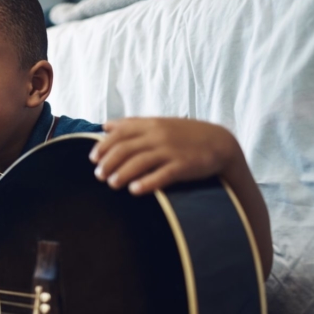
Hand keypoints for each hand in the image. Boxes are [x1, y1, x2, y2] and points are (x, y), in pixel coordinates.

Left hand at [89, 118, 238, 194]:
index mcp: (150, 124)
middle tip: (99, 176)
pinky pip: (162, 175)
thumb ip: (132, 124)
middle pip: (124, 149)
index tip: (93, 159)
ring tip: (112, 184)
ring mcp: (170, 150)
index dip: (103, 146)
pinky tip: (134, 190)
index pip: (119, 133)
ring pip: (139, 162)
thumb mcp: (158, 123)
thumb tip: (105, 125)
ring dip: (121, 174)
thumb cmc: (184, 134)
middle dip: (108, 163)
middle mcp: (158, 136)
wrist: (220, 142)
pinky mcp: (183, 165)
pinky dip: (146, 183)